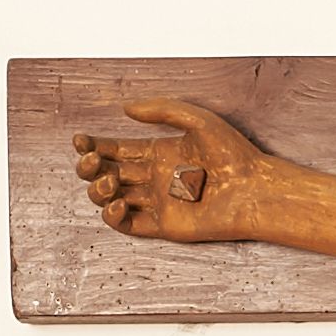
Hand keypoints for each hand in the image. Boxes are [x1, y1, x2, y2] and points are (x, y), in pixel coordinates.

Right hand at [71, 98, 275, 246]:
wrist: (255, 189)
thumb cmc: (234, 153)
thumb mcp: (197, 119)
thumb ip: (161, 110)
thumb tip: (125, 110)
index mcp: (157, 152)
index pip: (114, 149)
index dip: (92, 145)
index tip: (80, 140)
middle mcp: (154, 177)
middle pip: (106, 173)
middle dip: (90, 166)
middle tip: (93, 161)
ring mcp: (158, 202)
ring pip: (111, 199)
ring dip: (98, 190)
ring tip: (111, 182)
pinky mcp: (164, 226)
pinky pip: (128, 225)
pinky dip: (113, 217)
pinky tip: (117, 204)